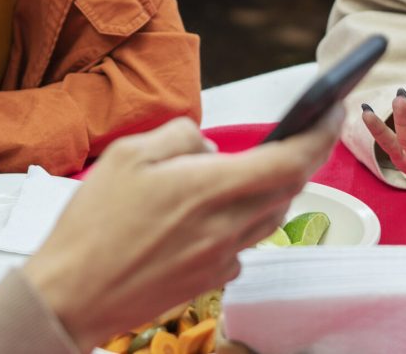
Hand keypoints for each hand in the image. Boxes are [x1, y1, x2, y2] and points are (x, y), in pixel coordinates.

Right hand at [23, 111, 341, 349]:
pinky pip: (242, 243)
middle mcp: (227, 227)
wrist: (72, 296)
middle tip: (301, 130)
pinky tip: (207, 213)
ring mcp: (222, 258)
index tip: (333, 108)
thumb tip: (209, 145)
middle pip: (289, 189)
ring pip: (269, 217)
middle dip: (301, 156)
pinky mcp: (211, 280)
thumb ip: (180, 137)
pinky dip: (239, 221)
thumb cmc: (93, 224)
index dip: (321, 132)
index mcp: (210, 188)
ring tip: (253, 167)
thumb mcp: (128, 155)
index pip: (291, 160)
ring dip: (272, 188)